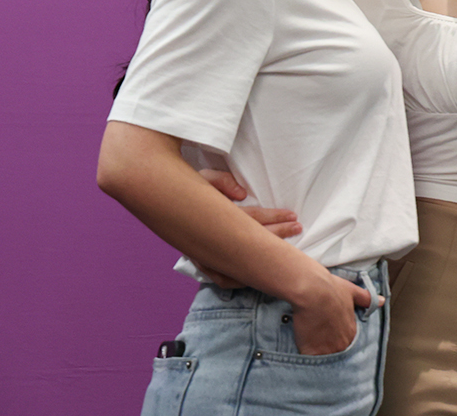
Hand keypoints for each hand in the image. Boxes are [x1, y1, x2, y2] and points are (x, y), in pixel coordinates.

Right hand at [192, 169, 299, 288]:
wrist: (158, 205)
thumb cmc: (186, 189)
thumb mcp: (201, 178)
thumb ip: (221, 182)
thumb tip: (241, 194)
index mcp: (213, 217)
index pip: (250, 218)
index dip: (273, 217)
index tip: (293, 215)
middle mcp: (210, 239)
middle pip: (250, 239)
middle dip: (277, 235)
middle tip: (298, 228)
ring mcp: (204, 255)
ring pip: (241, 259)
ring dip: (266, 255)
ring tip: (289, 248)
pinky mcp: (202, 265)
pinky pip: (225, 278)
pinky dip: (242, 278)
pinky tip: (260, 275)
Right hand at [290, 270, 381, 355]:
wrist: (312, 291)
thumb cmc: (331, 289)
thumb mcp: (352, 291)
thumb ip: (367, 299)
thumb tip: (381, 301)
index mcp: (352, 331)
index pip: (347, 341)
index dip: (337, 336)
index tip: (329, 331)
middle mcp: (342, 344)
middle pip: (336, 351)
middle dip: (328, 347)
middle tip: (319, 336)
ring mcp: (327, 349)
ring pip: (324, 357)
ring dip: (318, 352)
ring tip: (310, 342)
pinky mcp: (312, 352)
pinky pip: (310, 359)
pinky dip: (306, 354)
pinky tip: (303, 347)